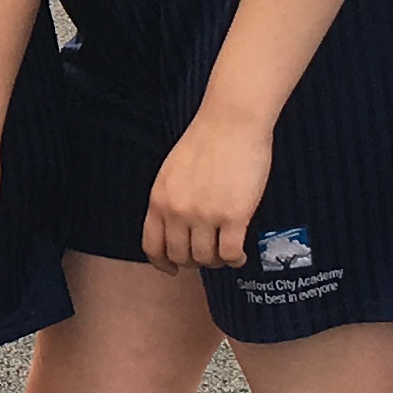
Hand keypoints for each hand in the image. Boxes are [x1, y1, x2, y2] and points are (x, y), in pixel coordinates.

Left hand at [142, 104, 274, 273]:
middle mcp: (177, 212)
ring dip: (217, 261)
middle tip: (208, 256)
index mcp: (159, 200)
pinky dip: (236, 260)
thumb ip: (169, 200)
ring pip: (206, 259)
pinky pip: (230, 254)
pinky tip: (240, 255)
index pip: (152, 246)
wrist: (232, 123)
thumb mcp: (172, 172)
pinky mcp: (233, 217)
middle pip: (181, 257)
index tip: (172, 269)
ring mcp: (205, 216)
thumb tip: (176, 228)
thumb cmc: (206, 141)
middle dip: (194, 262)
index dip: (162, 264)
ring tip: (226, 253)